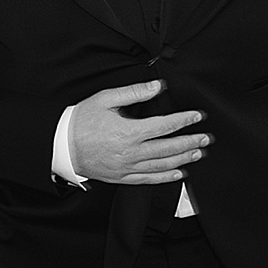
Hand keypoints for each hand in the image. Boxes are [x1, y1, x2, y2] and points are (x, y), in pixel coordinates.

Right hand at [68, 80, 210, 185]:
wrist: (61, 145)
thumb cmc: (81, 121)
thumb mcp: (106, 99)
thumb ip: (135, 93)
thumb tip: (157, 87)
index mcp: (129, 131)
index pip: (165, 125)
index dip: (185, 120)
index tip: (197, 116)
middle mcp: (131, 152)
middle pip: (169, 148)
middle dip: (191, 142)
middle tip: (206, 138)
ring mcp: (127, 167)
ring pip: (162, 165)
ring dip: (183, 159)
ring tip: (197, 153)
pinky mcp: (121, 177)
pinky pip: (148, 180)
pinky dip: (165, 178)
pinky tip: (178, 174)